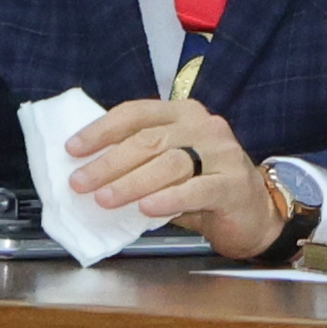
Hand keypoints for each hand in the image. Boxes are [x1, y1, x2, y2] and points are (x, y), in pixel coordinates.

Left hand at [63, 94, 291, 254]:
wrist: (253, 214)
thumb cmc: (203, 188)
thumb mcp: (169, 168)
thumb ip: (139, 163)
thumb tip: (89, 173)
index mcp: (183, 114)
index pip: (137, 113)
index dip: (102, 130)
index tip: (73, 149)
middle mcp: (204, 127)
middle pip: (149, 140)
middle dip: (109, 162)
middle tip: (80, 182)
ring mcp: (221, 153)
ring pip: (169, 163)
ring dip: (131, 182)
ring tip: (104, 198)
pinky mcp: (232, 184)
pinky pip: (196, 189)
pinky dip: (168, 198)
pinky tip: (147, 208)